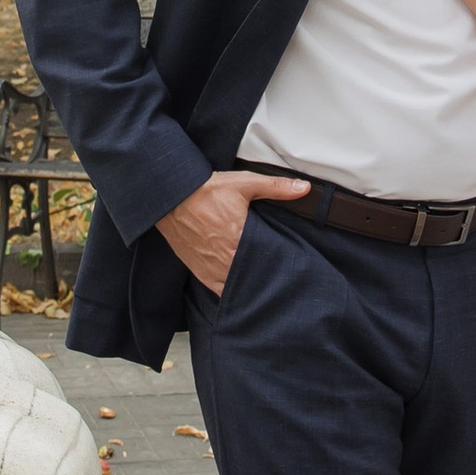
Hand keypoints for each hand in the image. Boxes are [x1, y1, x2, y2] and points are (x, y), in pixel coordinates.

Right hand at [158, 165, 309, 293]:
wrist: (171, 199)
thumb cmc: (205, 192)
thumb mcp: (243, 184)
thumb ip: (276, 187)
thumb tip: (304, 188)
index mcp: (240, 239)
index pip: (268, 260)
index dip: (279, 263)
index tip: (288, 263)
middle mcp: (226, 259)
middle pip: (254, 276)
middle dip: (265, 275)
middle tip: (278, 274)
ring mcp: (212, 269)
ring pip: (238, 287)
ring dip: (248, 285)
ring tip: (260, 281)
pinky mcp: (200, 273)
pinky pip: (220, 291)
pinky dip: (231, 290)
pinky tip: (240, 287)